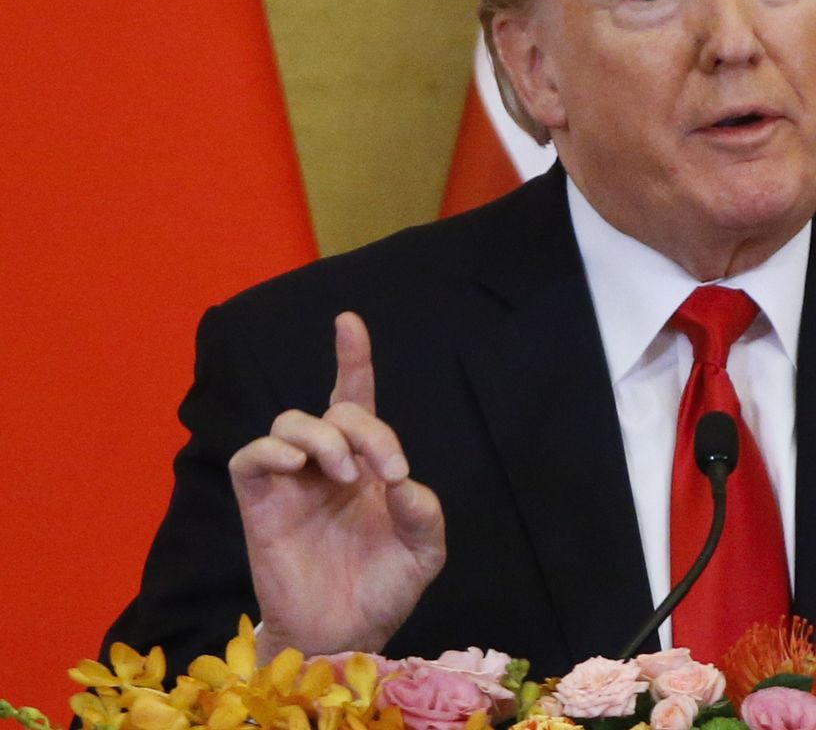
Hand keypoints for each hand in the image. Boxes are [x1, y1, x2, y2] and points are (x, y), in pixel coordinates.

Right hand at [228, 312, 445, 656]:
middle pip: (334, 410)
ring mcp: (291, 482)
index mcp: (366, 466)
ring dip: (324, 438)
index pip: (355, 399)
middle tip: (385, 469)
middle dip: (366, 427)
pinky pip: (251, 457)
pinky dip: (273, 450)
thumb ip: (424, 513)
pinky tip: (300, 466)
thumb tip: (402, 481)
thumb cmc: (383, 587)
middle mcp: (326, 465)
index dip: (352, 359)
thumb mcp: (424, 551)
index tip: (348, 322)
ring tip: (346, 475)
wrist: (346, 633)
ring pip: (291, 423)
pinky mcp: (260, 503)